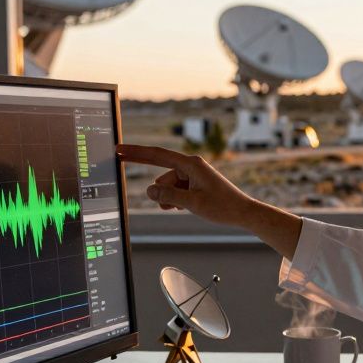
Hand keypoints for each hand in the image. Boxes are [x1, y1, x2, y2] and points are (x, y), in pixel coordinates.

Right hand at [114, 144, 256, 226]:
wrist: (243, 213)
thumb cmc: (223, 206)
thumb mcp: (192, 203)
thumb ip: (168, 196)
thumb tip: (150, 190)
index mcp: (190, 163)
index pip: (157, 155)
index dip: (136, 152)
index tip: (119, 149)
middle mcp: (190, 165)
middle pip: (162, 176)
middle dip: (162, 191)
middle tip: (172, 199)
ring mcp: (193, 174)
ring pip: (168, 186)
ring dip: (170, 198)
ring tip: (185, 207)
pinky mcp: (194, 183)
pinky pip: (176, 190)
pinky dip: (176, 199)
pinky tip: (187, 206)